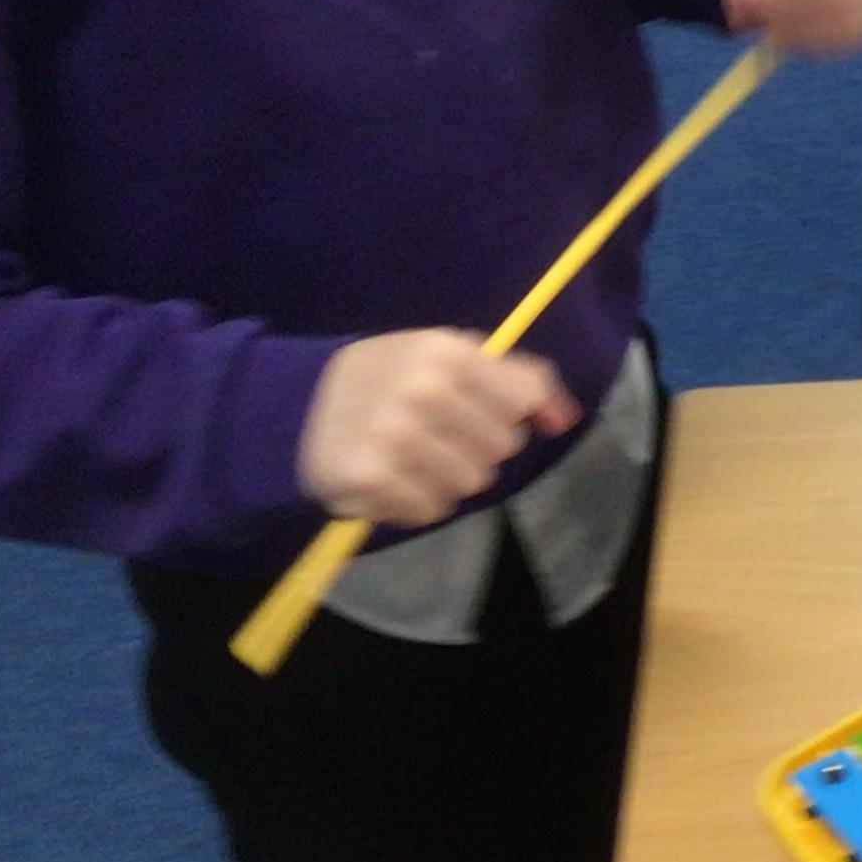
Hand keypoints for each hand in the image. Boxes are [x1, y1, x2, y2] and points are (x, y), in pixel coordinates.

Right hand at [297, 330, 579, 529]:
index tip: (478, 409)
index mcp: (448, 351)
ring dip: (447, 477)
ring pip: (471, 483)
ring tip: (412, 456)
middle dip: (475, 445)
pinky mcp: (370, 477)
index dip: (507, 411)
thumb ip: (518, 380)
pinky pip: (431, 510)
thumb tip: (565, 419)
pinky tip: (391, 477)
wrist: (297, 404)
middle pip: (502, 448)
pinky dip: (415, 502)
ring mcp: (394, 435)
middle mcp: (422, 390)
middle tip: (434, 433)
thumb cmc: (391, 376)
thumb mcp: (451, 357)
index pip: (523, 401)